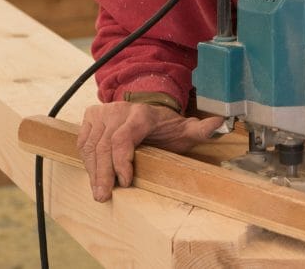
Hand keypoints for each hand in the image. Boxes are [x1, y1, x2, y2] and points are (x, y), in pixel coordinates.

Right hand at [78, 101, 224, 201]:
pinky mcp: (91, 117)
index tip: (125, 181)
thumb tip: (220, 124)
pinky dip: (87, 161)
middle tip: (105, 195)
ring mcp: (103, 112)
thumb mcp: (184, 129)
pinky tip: (93, 176)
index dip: (121, 160)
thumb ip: (200, 129)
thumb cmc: (167, 126)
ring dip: (93, 171)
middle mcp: (120, 110)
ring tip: (99, 192)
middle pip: (105, 144)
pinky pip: (84, 141)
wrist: (148, 109)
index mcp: (142, 114)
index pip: (124, 138)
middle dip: (104, 172)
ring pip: (92, 145)